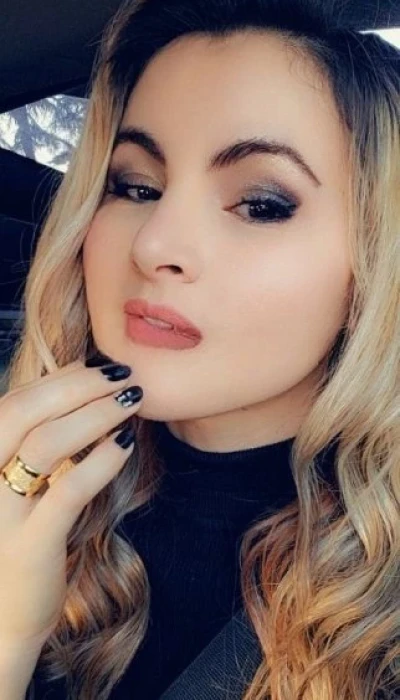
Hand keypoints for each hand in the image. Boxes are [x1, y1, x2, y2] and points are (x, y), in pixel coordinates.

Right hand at [0, 357, 142, 654]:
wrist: (0, 617)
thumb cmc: (16, 538)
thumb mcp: (15, 483)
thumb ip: (35, 438)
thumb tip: (80, 381)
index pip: (13, 401)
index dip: (59, 377)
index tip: (99, 365)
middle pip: (23, 410)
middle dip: (79, 384)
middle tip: (123, 374)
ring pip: (45, 443)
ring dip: (96, 414)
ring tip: (132, 401)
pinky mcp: (30, 545)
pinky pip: (69, 491)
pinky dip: (102, 461)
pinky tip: (126, 445)